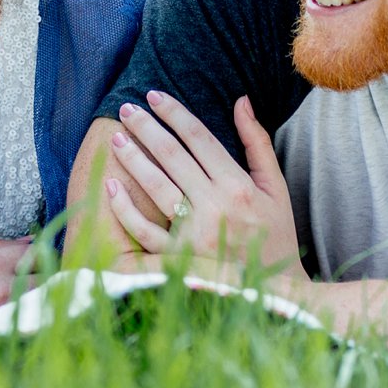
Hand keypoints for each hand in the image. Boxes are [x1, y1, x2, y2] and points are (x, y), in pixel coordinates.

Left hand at [104, 91, 301, 275]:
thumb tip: (240, 101)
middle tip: (126, 109)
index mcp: (239, 186)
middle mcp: (215, 206)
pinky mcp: (179, 259)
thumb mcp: (275, 188)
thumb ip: (257, 143)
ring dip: (133, 158)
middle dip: (147, 128)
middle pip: (172, 155)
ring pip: (156, 187)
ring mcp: (195, 234)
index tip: (154, 96)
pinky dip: (125, 209)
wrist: (275, 292)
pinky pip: (144, 231)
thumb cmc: (276, 236)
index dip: (174, 113)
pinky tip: (112, 186)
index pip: (199, 138)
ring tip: (117, 139)